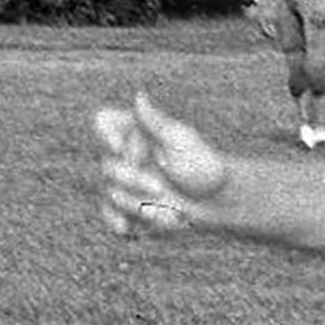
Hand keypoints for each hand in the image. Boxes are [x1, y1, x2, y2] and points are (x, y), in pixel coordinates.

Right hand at [94, 89, 228, 237]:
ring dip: (136, 202)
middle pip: (107, 166)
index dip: (106, 134)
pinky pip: (110, 216)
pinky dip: (116, 222)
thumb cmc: (204, 165)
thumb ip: (155, 123)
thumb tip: (138, 96)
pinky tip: (127, 229)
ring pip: (111, 193)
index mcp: (136, 133)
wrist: (219, 201)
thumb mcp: (182, 141)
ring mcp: (125, 185)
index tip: (120, 147)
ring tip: (164, 204)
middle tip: (159, 187)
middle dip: (132, 179)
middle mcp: (126, 157)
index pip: (105, 123)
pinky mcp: (127, 210)